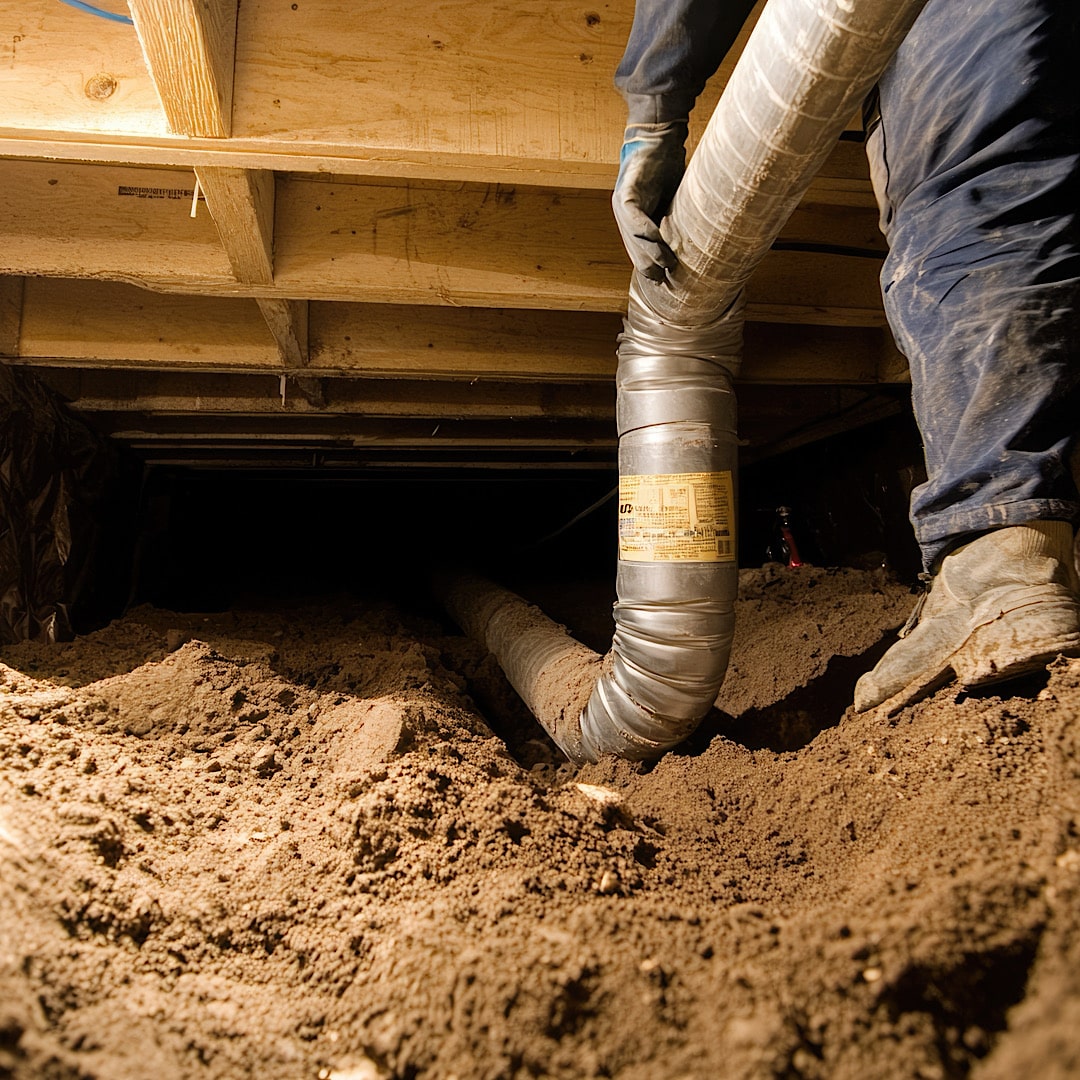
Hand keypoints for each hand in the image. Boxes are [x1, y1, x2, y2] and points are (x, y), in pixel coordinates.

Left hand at [612, 120, 687, 280]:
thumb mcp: (672, 200)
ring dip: (649, 253)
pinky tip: (657, 241)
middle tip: (665, 281)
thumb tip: (693, 242)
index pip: (640, 249)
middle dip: (649, 266)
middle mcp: (624, 214)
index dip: (650, 265)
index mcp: (634, 219)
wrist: (660, 136)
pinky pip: (634, 218)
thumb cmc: (668, 167)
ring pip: (633, 237)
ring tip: (666, 266)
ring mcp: (623, 204)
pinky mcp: (627, 192)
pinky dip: (646, 231)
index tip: (664, 281)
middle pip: (634, 248)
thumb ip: (674, 220)